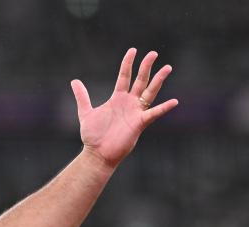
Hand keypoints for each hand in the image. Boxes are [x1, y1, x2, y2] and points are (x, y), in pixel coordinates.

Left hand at [71, 48, 177, 168]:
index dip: (128, 63)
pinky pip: (154, 114)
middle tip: (153, 53)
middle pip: (140, 80)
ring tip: (167, 67)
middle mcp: (129, 103)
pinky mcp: (139, 123)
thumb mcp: (86, 112)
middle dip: (146, 67)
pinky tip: (174, 101)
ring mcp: (135, 112)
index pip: (124, 76)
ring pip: (150, 92)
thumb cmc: (93, 135)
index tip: (133, 50)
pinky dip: (163, 108)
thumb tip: (74, 81)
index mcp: (117, 98)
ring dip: (158, 80)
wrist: (97, 153)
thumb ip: (82, 97)